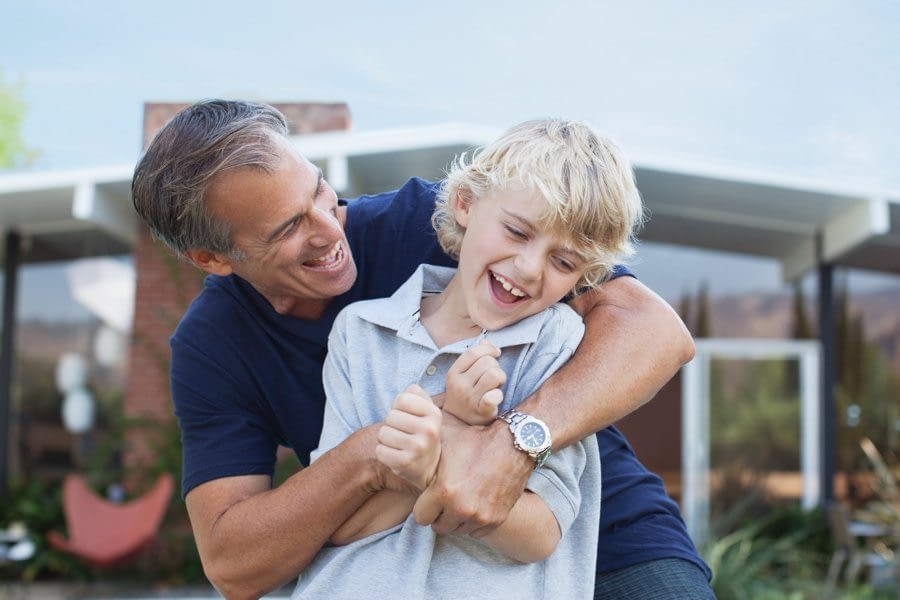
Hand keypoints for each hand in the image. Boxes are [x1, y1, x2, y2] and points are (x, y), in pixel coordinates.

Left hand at [376, 384, 441, 490]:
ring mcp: (418, 448)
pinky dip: (383, 452)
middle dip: (392, 424)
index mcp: (435, 414)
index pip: (402, 399)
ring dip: (386, 439)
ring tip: (399, 444)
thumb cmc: (423, 432)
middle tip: (403, 433)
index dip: (398, 407)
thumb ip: (417, 394)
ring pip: (383, 433)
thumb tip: (409, 389)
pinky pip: (380, 451)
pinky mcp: (405, 463)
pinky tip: (395, 455)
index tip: (406, 417)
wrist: (430, 467)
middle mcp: (429, 430)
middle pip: (391, 416)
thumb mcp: (426, 411)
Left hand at [412, 417, 531, 536]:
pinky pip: (476, 533)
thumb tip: (404, 465)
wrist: (513, 445)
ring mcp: (480, 516)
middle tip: (445, 500)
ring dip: (456, 519)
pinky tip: (475, 505)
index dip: (424, 507)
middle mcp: (461, 508)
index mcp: (444, 491)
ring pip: (457, 530)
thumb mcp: (445, 448)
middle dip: (439, 515)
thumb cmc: (475, 442)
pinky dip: (474, 523)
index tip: (429, 499)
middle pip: (438, 527)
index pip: (420, 517)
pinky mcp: (496, 519)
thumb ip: (426, 467)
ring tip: (461, 500)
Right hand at [443, 341, 505, 425]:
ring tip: (495, 386)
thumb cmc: (465, 394)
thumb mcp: (463, 375)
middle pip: (487, 362)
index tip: (496, 353)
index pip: (473, 352)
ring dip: (500, 379)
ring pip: (495, 375)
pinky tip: (495, 398)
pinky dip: (498, 395)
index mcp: (454, 373)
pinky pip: (494, 396)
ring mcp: (469, 399)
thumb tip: (486, 340)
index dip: (489, 349)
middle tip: (493, 378)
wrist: (459, 422)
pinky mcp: (481, 411)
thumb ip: (474, 357)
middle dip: (495, 367)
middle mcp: (459, 385)